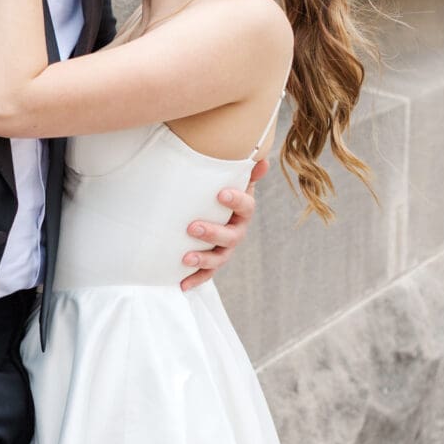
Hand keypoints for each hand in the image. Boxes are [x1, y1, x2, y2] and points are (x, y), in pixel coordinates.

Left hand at [180, 151, 268, 291]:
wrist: (212, 212)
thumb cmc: (219, 193)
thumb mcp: (232, 180)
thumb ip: (243, 170)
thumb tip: (262, 159)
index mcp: (243, 211)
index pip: (246, 207)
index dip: (236, 201)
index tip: (221, 193)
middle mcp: (237, 232)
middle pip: (231, 237)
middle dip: (212, 233)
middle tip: (192, 227)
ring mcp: (225, 250)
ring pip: (219, 258)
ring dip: (204, 259)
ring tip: (186, 258)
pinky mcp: (212, 264)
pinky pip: (206, 275)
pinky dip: (195, 280)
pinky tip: (182, 284)